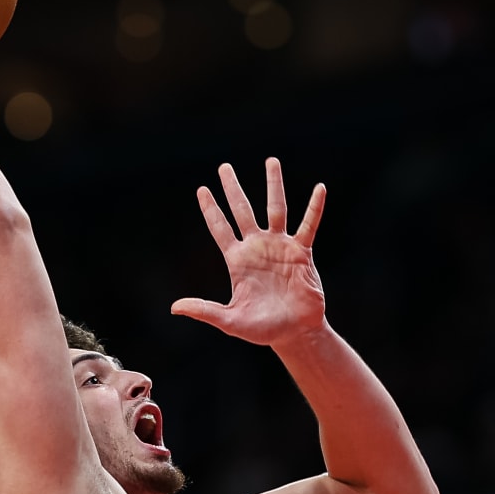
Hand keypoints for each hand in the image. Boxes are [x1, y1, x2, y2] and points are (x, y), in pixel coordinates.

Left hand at [172, 158, 327, 347]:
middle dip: (233, 189)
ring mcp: (280, 247)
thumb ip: (205, 310)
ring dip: (273, 186)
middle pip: (243, 210)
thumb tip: (175, 307)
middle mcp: (257, 248)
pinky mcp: (302, 252)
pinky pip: (308, 226)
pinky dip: (314, 208)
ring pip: (276, 209)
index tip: (202, 189)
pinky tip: (319, 188)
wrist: (295, 332)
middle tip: (224, 167)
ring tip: (271, 161)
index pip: (220, 228)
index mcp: (237, 260)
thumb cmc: (262, 328)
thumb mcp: (230, 320)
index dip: (211, 209)